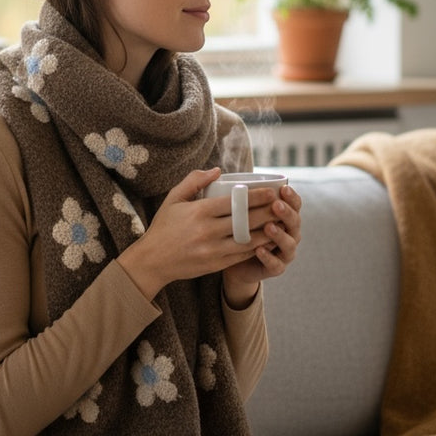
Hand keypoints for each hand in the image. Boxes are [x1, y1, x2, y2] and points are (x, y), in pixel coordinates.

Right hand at [117, 166, 300, 301]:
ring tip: (281, 223)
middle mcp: (208, 231)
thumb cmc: (163, 226)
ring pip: (248, 239)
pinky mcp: (216, 264)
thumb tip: (217, 170)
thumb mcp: (174, 198)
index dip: (257, 197)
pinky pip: (242, 255)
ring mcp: (213, 249)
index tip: (271, 191)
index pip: (235, 202)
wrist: (152, 261)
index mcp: (200, 212)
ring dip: (267, 231)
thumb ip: (194, 181)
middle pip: (246, 220)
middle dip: (268, 212)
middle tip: (283, 205)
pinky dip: (257, 247)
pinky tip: (268, 240)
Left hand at [220, 181, 302, 306]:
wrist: (231, 261)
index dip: (291, 196)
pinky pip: (276, 265)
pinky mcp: (274, 268)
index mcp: (281, 215)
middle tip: (275, 205)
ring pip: (289, 243)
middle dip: (287, 212)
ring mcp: (283, 252)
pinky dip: (269, 257)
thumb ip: (228, 191)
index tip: (283, 188)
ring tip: (269, 227)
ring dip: (280, 235)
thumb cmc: (232, 229)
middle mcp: (287, 232)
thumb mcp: (231, 209)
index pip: (293, 203)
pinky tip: (259, 250)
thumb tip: (217, 170)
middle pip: (294, 221)